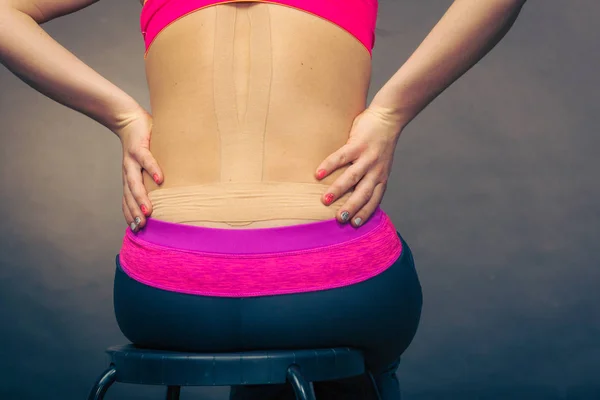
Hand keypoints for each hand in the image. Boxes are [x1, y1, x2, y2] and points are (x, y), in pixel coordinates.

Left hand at [114, 107, 162, 231]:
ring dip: (141, 198)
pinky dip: (153, 170)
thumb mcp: (144, 162)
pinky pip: (146, 160)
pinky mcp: (138, 147)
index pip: (127, 199)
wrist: (128, 118)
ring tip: (149, 211)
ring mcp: (132, 160)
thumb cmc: (141, 142)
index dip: (130, 214)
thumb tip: (169, 189)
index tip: (136, 230)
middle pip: (129, 195)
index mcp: (129, 177)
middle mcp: (128, 171)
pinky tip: (160, 179)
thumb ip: (151, 175)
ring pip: (134, 182)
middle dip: (135, 212)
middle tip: (141, 227)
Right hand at [314, 105, 402, 226]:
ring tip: (325, 199)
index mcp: (381, 177)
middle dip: (351, 207)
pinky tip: (318, 173)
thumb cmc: (380, 143)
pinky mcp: (358, 144)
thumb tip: (352, 193)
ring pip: (352, 177)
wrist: (388, 117)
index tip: (354, 224)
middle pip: (363, 193)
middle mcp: (376, 170)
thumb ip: (370, 177)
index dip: (365, 212)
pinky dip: (329, 165)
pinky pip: (342, 157)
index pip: (374, 200)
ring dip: (338, 190)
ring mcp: (367, 157)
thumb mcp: (381, 164)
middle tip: (339, 219)